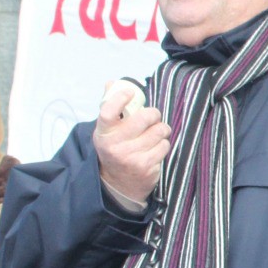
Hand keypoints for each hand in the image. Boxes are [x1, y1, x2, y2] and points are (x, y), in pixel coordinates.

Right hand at [94, 82, 170, 203]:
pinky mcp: (146, 167)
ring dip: (161, 130)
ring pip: (159, 131)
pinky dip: (163, 145)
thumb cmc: (115, 149)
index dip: (121, 98)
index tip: (131, 93)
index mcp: (103, 134)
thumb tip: (112, 83)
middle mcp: (115, 146)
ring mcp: (130, 157)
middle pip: (144, 117)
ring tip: (155, 134)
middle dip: (153, 114)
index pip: (108, 111)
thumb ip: (110, 107)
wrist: (117, 185)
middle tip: (153, 117)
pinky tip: (155, 149)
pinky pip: (164, 146)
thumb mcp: (108, 131)